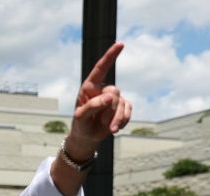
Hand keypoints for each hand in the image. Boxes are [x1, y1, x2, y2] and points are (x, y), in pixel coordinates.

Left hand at [68, 42, 131, 157]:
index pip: (101, 69)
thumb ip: (92, 105)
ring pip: (122, 103)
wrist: (87, 137)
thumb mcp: (81, 117)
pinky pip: (128, 110)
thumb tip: (109, 97)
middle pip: (114, 92)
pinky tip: (116, 128)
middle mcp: (102, 90)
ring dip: (116, 118)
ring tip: (109, 129)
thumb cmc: (81, 125)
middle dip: (109, 109)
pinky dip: (123, 121)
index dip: (110, 56)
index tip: (120, 44)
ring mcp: (113, 99)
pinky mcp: (122, 108)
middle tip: (102, 121)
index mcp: (90, 87)